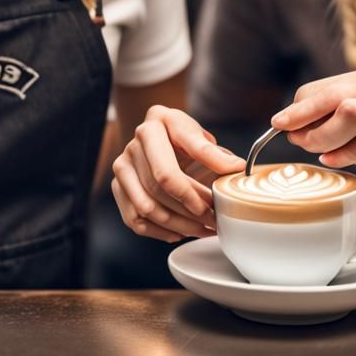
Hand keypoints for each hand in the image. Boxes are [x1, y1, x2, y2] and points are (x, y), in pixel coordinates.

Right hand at [112, 105, 245, 242]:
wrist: (159, 137)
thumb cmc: (182, 137)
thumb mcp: (199, 137)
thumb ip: (215, 154)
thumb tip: (238, 168)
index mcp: (155, 123)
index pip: (169, 169)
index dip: (192, 192)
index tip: (214, 203)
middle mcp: (134, 144)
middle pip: (158, 189)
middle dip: (189, 210)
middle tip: (212, 219)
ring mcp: (122, 166)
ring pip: (147, 208)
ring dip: (177, 225)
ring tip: (202, 228)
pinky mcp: (118, 186)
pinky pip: (135, 219)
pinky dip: (160, 231)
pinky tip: (179, 231)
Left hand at [271, 64, 355, 167]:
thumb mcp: (340, 83)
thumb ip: (311, 100)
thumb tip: (286, 124)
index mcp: (354, 88)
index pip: (322, 101)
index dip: (297, 115)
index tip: (277, 123)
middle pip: (333, 132)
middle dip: (309, 140)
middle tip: (297, 137)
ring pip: (346, 153)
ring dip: (326, 152)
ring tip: (320, 142)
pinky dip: (345, 157)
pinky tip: (346, 146)